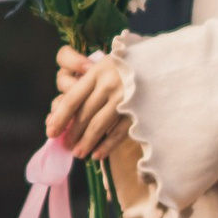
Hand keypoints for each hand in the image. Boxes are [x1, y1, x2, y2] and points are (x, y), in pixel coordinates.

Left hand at [47, 46, 135, 162]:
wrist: (166, 62)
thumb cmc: (131, 66)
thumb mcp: (108, 65)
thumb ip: (88, 84)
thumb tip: (61, 111)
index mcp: (98, 70)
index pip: (72, 98)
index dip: (59, 117)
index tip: (51, 131)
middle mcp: (110, 83)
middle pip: (84, 114)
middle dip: (72, 133)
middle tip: (66, 146)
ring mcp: (125, 97)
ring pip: (98, 125)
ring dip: (86, 142)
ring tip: (78, 153)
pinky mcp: (139, 109)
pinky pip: (118, 132)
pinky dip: (106, 145)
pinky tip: (97, 154)